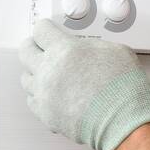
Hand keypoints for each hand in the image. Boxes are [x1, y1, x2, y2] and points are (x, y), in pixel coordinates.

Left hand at [18, 18, 149, 149]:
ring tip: (47, 73)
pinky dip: (39, 96)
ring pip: (26, 78)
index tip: (47, 30)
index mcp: (65, 50)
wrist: (124, 121)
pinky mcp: (46, 114)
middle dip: (33, 46)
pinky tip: (51, 94)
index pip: (41, 30)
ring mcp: (45, 94)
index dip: (45, 28)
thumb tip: (86, 48)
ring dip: (35, 72)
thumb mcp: (116, 51)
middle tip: (39, 47)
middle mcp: (49, 70)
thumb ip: (93, 46)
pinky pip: (32, 101)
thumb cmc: (123, 89)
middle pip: (25, 51)